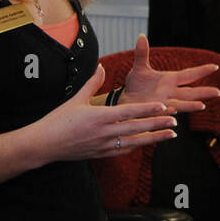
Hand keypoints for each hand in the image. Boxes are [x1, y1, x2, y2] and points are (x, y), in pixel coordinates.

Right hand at [27, 64, 177, 164]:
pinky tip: (149, 142)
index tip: (164, 106)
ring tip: (172, 134)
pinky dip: (138, 145)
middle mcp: (104, 132)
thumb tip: (102, 66)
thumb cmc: (58, 120)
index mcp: (99, 117)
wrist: (43, 144)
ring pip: (135, 141)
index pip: (129, 112)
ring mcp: (104, 145)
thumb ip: (93, 83)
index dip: (148, 109)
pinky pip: (124, 150)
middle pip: (137, 127)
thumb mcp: (76, 99)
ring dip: (154, 138)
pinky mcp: (101, 154)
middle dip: (158, 123)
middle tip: (175, 119)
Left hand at [119, 34, 219, 113]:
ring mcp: (164, 103)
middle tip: (219, 92)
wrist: (125, 101)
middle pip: (191, 92)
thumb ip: (142, 53)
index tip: (216, 66)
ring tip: (202, 106)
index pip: (189, 74)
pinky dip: (169, 112)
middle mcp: (170, 93)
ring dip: (191, 105)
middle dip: (204, 92)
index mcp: (170, 80)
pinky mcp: (155, 112)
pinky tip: (175, 113)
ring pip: (181, 105)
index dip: (202, 71)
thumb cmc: (135, 85)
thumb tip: (141, 36)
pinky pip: (163, 113)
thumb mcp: (139, 68)